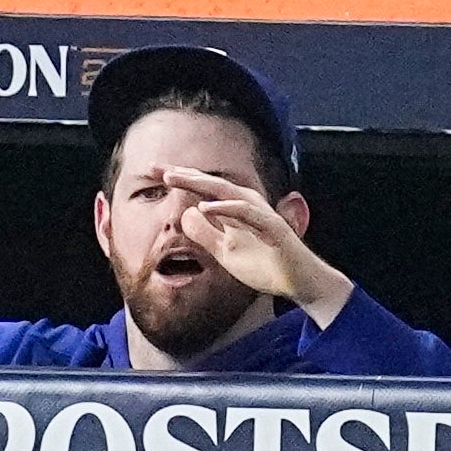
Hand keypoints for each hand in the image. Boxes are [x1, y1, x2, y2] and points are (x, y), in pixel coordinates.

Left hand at [150, 161, 341, 319]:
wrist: (296, 283)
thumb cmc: (264, 264)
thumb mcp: (224, 251)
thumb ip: (205, 234)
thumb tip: (187, 214)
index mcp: (234, 209)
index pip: (202, 190)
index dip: (179, 179)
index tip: (153, 172)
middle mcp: (246, 205)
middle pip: (210, 184)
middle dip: (183, 174)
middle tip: (156, 168)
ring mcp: (259, 214)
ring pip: (226, 191)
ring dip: (198, 182)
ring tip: (173, 177)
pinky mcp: (271, 226)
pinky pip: (246, 213)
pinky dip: (226, 207)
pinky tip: (205, 206)